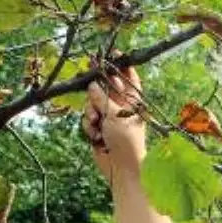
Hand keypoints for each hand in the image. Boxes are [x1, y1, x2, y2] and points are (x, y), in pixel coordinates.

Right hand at [82, 64, 146, 186]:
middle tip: (88, 74)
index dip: (121, 65)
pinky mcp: (99, 130)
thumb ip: (101, 97)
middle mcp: (121, 107)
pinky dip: (90, 127)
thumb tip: (92, 85)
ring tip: (96, 123)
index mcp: (133, 101)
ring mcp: (109, 118)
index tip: (112, 54)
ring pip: (92, 104)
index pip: (128, 78)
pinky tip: (95, 136)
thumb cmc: (126, 139)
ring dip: (91, 113)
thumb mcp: (114, 114)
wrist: (122, 168)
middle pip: (106, 88)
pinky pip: (88, 120)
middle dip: (96, 87)